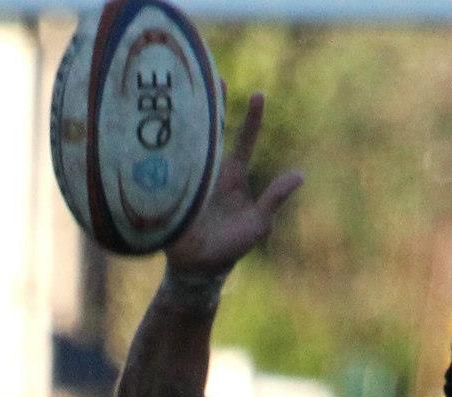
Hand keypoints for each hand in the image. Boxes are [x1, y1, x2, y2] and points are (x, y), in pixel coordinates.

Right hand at [165, 94, 302, 279]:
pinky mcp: (168, 188)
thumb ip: (274, 198)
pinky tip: (152, 125)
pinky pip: (164, 163)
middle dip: (209, 103)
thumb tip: (300, 175)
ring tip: (177, 90)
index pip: (243, 141)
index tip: (259, 94)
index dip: (252, 120)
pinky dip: (160, 146)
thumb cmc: (232, 246)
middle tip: (208, 72)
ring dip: (180, 117)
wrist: (199, 268)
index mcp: (232, 176)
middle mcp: (209, 169)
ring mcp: (187, 176)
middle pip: (209, 130)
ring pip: (185, 140)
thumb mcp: (259, 223)